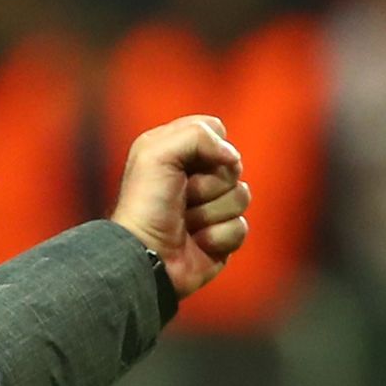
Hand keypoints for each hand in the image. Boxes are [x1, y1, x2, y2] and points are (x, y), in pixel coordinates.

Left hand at [110, 115, 250, 299]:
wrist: (145, 256)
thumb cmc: (146, 204)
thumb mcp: (157, 153)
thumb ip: (197, 135)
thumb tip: (232, 157)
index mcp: (174, 151)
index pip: (215, 129)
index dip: (209, 146)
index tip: (186, 164)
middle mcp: (193, 177)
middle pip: (233, 165)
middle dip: (207, 184)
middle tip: (181, 197)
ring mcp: (210, 208)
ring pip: (241, 196)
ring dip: (210, 213)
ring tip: (185, 223)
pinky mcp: (221, 237)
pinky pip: (241, 227)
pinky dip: (217, 237)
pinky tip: (196, 243)